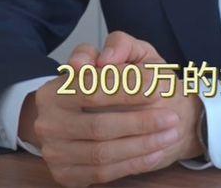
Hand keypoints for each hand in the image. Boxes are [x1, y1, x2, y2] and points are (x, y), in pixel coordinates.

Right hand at [30, 33, 203, 186]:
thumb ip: (120, 45)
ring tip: (170, 134)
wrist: (94, 115)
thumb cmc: (116, 81)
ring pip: (101, 153)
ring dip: (141, 145)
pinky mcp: (65, 175)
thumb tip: (107, 59)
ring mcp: (53, 152)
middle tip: (171, 118)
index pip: (93, 90)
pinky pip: (101, 174)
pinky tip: (155, 152)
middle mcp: (48, 121)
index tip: (159, 87)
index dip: (127, 89)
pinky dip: (132, 164)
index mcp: (56, 88)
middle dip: (140, 123)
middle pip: (98, 126)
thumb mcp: (124, 54)